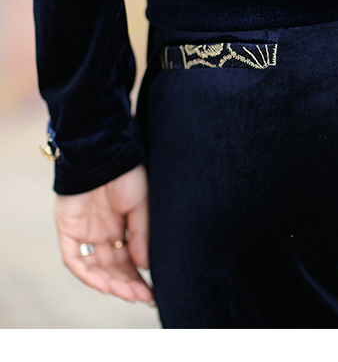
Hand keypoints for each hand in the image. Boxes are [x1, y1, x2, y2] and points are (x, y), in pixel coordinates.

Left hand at [54, 164, 152, 303]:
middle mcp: (105, 233)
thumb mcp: (144, 206)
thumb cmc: (129, 175)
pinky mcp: (69, 231)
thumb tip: (145, 266)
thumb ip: (142, 235)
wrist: (104, 154)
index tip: (153, 292)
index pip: (130, 260)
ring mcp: (86, 233)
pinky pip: (75, 260)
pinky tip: (104, 284)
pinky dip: (88, 275)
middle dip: (128, 284)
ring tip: (127, 294)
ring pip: (96, 268)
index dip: (140, 277)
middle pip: (114, 268)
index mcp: (124, 227)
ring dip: (111, 283)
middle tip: (143, 297)